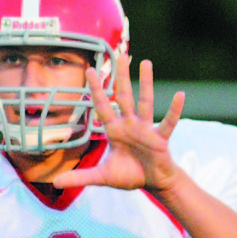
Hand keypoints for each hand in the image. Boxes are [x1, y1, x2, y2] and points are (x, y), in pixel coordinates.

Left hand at [53, 56, 185, 193]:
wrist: (152, 182)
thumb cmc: (128, 175)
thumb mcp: (102, 177)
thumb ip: (80, 178)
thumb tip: (56, 183)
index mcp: (114, 131)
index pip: (102, 106)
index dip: (96, 90)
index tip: (89, 69)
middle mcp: (130, 125)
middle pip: (124, 96)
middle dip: (121, 77)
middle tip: (121, 54)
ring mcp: (146, 129)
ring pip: (145, 102)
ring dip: (146, 83)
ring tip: (145, 62)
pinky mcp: (160, 139)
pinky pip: (169, 122)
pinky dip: (174, 110)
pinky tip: (180, 95)